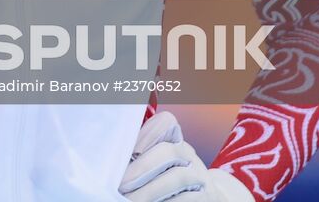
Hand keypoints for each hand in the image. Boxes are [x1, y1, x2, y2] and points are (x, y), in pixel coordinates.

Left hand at [119, 110, 253, 201]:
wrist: (205, 196)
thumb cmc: (167, 178)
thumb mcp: (158, 163)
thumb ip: (141, 157)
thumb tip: (113, 166)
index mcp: (174, 139)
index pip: (165, 123)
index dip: (146, 134)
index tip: (128, 152)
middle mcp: (188, 154)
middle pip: (167, 152)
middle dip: (141, 168)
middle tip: (121, 185)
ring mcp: (199, 175)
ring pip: (177, 176)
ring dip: (150, 190)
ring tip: (130, 200)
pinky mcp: (205, 197)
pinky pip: (186, 199)